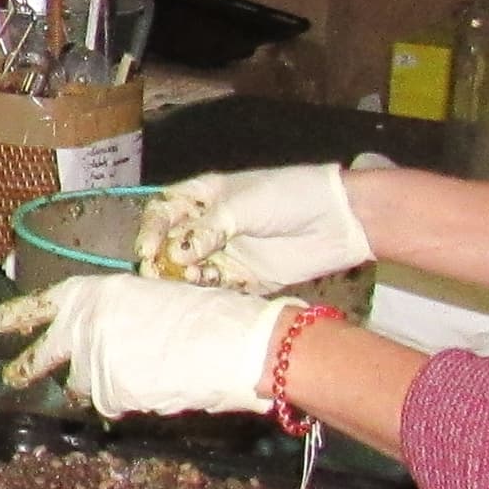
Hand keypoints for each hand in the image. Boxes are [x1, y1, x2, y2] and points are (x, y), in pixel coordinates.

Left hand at [0, 272, 294, 416]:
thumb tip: (105, 340)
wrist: (232, 343)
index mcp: (95, 292)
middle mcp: (83, 325)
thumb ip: (116, 318)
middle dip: (26, 367)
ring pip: (84, 386)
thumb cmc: (208, 315)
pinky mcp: (110, 393)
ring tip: (127, 381)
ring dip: (96, 388)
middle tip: (10, 377)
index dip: (20, 314)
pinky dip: (127, 402)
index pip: (44, 304)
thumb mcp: (152, 299)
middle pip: (46, 355)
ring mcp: (93, 362)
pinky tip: (155, 389)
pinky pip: (112, 404)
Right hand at [134, 160, 385, 289]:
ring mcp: (227, 253)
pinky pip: (217, 288)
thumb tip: (177, 254)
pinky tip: (207, 292)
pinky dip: (207, 292)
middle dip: (163, 259)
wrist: (340, 220)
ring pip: (190, 270)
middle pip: (172, 245)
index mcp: (205, 197)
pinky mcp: (245, 278)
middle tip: (159, 273)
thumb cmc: (288, 196)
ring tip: (191, 280)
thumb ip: (207, 229)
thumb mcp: (243, 205)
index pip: (164, 212)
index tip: (149, 250)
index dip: (151, 230)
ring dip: (184, 277)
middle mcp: (210, 226)